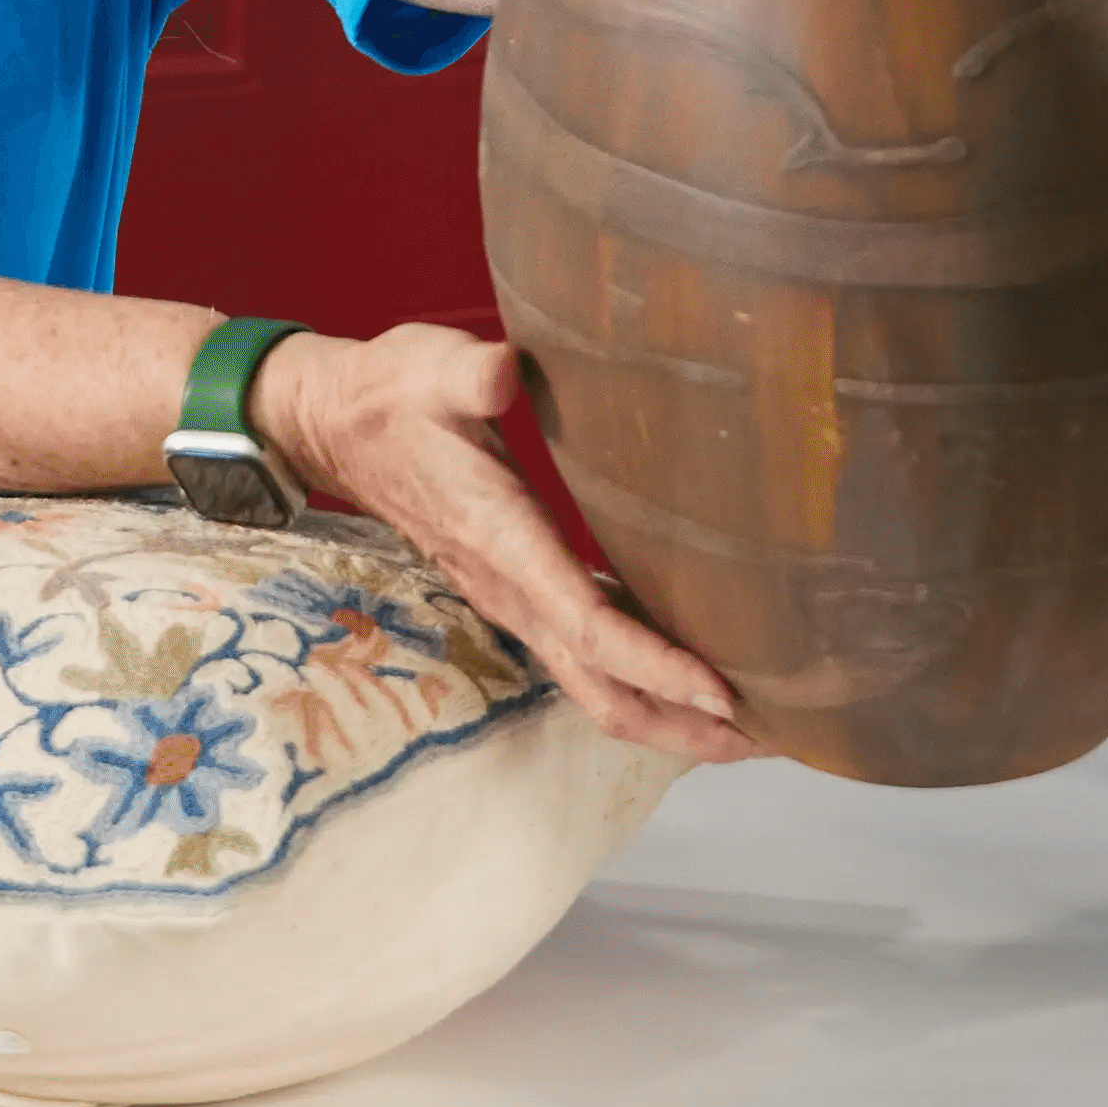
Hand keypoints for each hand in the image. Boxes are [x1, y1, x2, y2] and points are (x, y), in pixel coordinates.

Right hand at [252, 322, 758, 762]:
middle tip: (771, 736)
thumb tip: (503, 370)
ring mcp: (517, 602)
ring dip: (671, 720)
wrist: (336, 426)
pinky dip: (647, 685)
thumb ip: (470, 374)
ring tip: (750, 729)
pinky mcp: (524, 595)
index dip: (657, 666)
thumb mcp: (428, 369)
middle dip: (683, 725)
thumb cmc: (392, 396)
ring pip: (597, 690)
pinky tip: (694, 678)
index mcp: (503, 544)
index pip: (589, 628)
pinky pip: (590, 663)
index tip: (723, 689)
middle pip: (604, 690)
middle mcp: (513, 592)